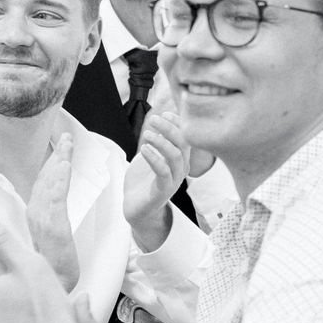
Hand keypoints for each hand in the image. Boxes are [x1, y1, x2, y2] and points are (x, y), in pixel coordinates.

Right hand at [25, 132, 81, 292]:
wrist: (51, 293)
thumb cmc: (47, 273)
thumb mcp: (49, 245)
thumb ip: (46, 226)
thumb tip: (47, 212)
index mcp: (36, 217)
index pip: (43, 185)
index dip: (51, 165)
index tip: (61, 147)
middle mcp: (36, 216)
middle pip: (46, 180)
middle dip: (57, 157)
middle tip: (66, 137)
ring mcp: (44, 221)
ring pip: (51, 185)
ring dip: (59, 163)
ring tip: (66, 144)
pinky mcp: (54, 229)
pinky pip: (57, 200)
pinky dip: (59, 181)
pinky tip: (64, 167)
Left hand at [125, 109, 190, 250]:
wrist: (136, 209)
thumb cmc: (142, 181)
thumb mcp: (149, 155)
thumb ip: (154, 140)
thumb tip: (155, 119)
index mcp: (180, 159)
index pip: (187, 137)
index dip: (178, 123)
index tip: (164, 113)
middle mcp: (181, 169)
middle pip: (184, 143)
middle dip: (170, 128)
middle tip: (154, 119)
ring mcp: (174, 181)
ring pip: (176, 156)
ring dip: (161, 141)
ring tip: (146, 134)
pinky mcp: (162, 191)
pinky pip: (163, 172)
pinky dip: (154, 158)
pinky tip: (144, 149)